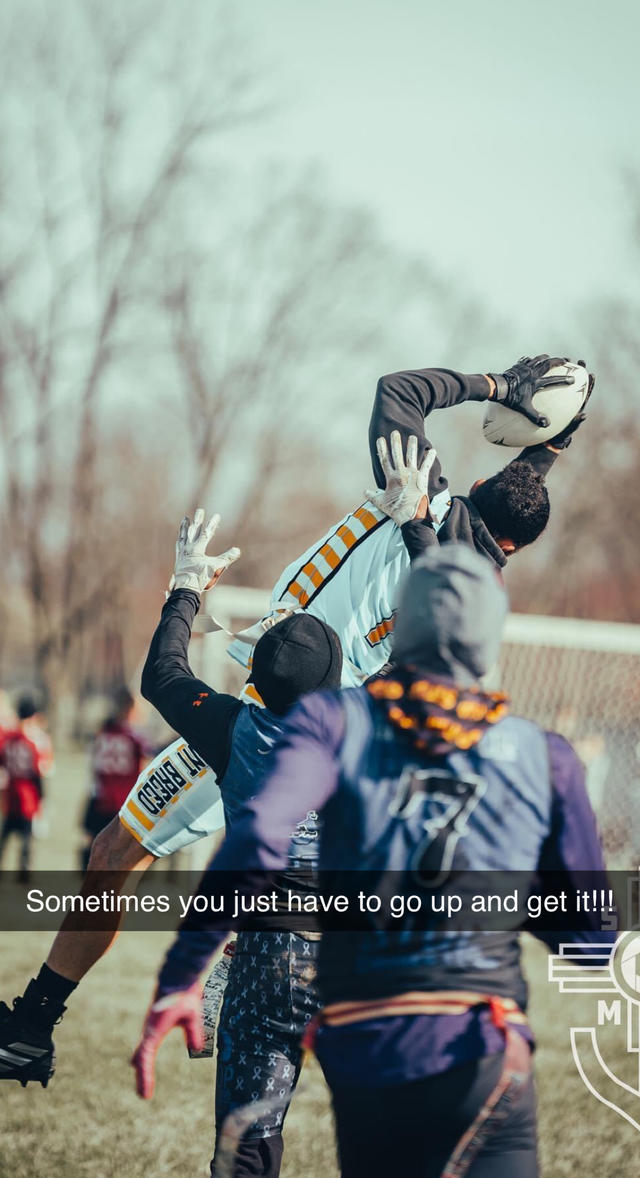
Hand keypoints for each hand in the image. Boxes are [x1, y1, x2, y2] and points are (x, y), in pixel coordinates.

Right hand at [131, 982, 203, 1098]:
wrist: (177, 975)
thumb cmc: (184, 994)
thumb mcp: (193, 1013)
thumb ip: (194, 1031)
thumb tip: (197, 1049)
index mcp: (155, 1029)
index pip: (145, 1057)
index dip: (144, 1076)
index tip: (145, 1094)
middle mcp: (149, 1029)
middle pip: (141, 1056)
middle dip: (142, 1075)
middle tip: (143, 1094)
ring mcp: (151, 1026)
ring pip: (141, 1050)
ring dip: (141, 1066)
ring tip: (142, 1084)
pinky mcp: (155, 1022)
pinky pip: (147, 1043)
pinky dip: (145, 1056)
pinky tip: (142, 1061)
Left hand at [170, 509, 239, 593]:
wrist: (185, 588)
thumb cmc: (200, 578)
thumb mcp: (216, 568)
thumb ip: (227, 558)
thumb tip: (237, 550)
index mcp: (197, 549)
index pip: (206, 533)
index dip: (212, 524)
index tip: (217, 516)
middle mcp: (188, 549)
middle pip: (193, 531)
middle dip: (198, 520)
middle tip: (200, 510)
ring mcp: (182, 553)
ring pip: (183, 536)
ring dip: (185, 527)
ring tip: (185, 519)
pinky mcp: (178, 559)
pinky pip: (179, 546)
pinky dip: (180, 539)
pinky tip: (180, 538)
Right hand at [365, 432, 436, 525]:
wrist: (411, 516)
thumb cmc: (395, 510)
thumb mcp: (381, 503)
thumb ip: (372, 495)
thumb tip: (364, 492)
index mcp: (391, 478)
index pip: (384, 460)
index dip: (382, 448)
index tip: (380, 439)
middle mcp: (401, 473)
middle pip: (397, 454)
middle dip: (396, 442)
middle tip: (395, 432)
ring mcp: (413, 474)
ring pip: (412, 456)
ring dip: (412, 446)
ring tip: (412, 437)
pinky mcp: (423, 478)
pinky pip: (427, 465)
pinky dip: (430, 458)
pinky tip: (432, 450)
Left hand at [489, 355, 573, 426]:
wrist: (497, 387)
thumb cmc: (510, 398)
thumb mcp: (523, 408)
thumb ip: (535, 416)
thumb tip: (547, 424)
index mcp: (535, 382)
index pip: (553, 380)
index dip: (564, 380)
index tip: (572, 379)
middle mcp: (532, 372)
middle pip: (548, 363)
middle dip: (558, 361)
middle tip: (565, 361)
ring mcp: (524, 367)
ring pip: (538, 359)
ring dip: (545, 358)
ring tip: (549, 357)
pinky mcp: (517, 366)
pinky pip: (526, 360)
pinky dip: (531, 359)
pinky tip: (530, 360)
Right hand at [546, 360, 594, 448]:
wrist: (547, 440)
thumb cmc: (558, 436)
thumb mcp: (567, 430)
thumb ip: (576, 423)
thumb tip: (584, 415)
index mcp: (576, 407)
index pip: (585, 393)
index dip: (590, 384)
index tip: (591, 374)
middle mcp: (569, 402)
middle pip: (576, 384)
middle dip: (579, 372)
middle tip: (579, 362)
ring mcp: (560, 400)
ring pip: (563, 382)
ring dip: (565, 371)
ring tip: (564, 361)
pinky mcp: (550, 400)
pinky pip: (551, 386)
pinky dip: (550, 378)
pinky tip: (545, 370)